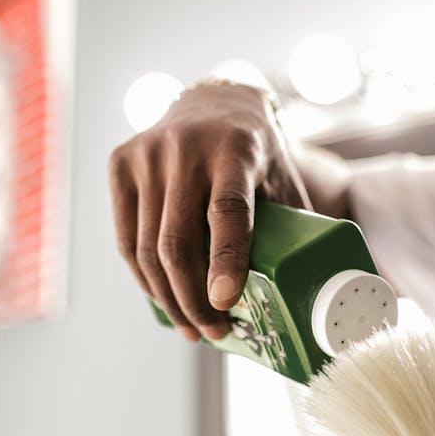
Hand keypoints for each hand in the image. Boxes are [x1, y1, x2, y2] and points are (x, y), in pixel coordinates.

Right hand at [107, 81, 308, 341]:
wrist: (215, 103)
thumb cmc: (259, 155)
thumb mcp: (284, 178)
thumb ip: (293, 225)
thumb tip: (314, 292)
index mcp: (236, 149)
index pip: (228, 211)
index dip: (226, 261)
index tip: (225, 303)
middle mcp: (185, 149)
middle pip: (179, 241)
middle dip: (194, 300)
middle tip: (215, 332)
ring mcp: (147, 156)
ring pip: (149, 248)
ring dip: (169, 299)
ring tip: (193, 328)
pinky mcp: (120, 165)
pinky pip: (127, 238)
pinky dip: (145, 279)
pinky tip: (165, 301)